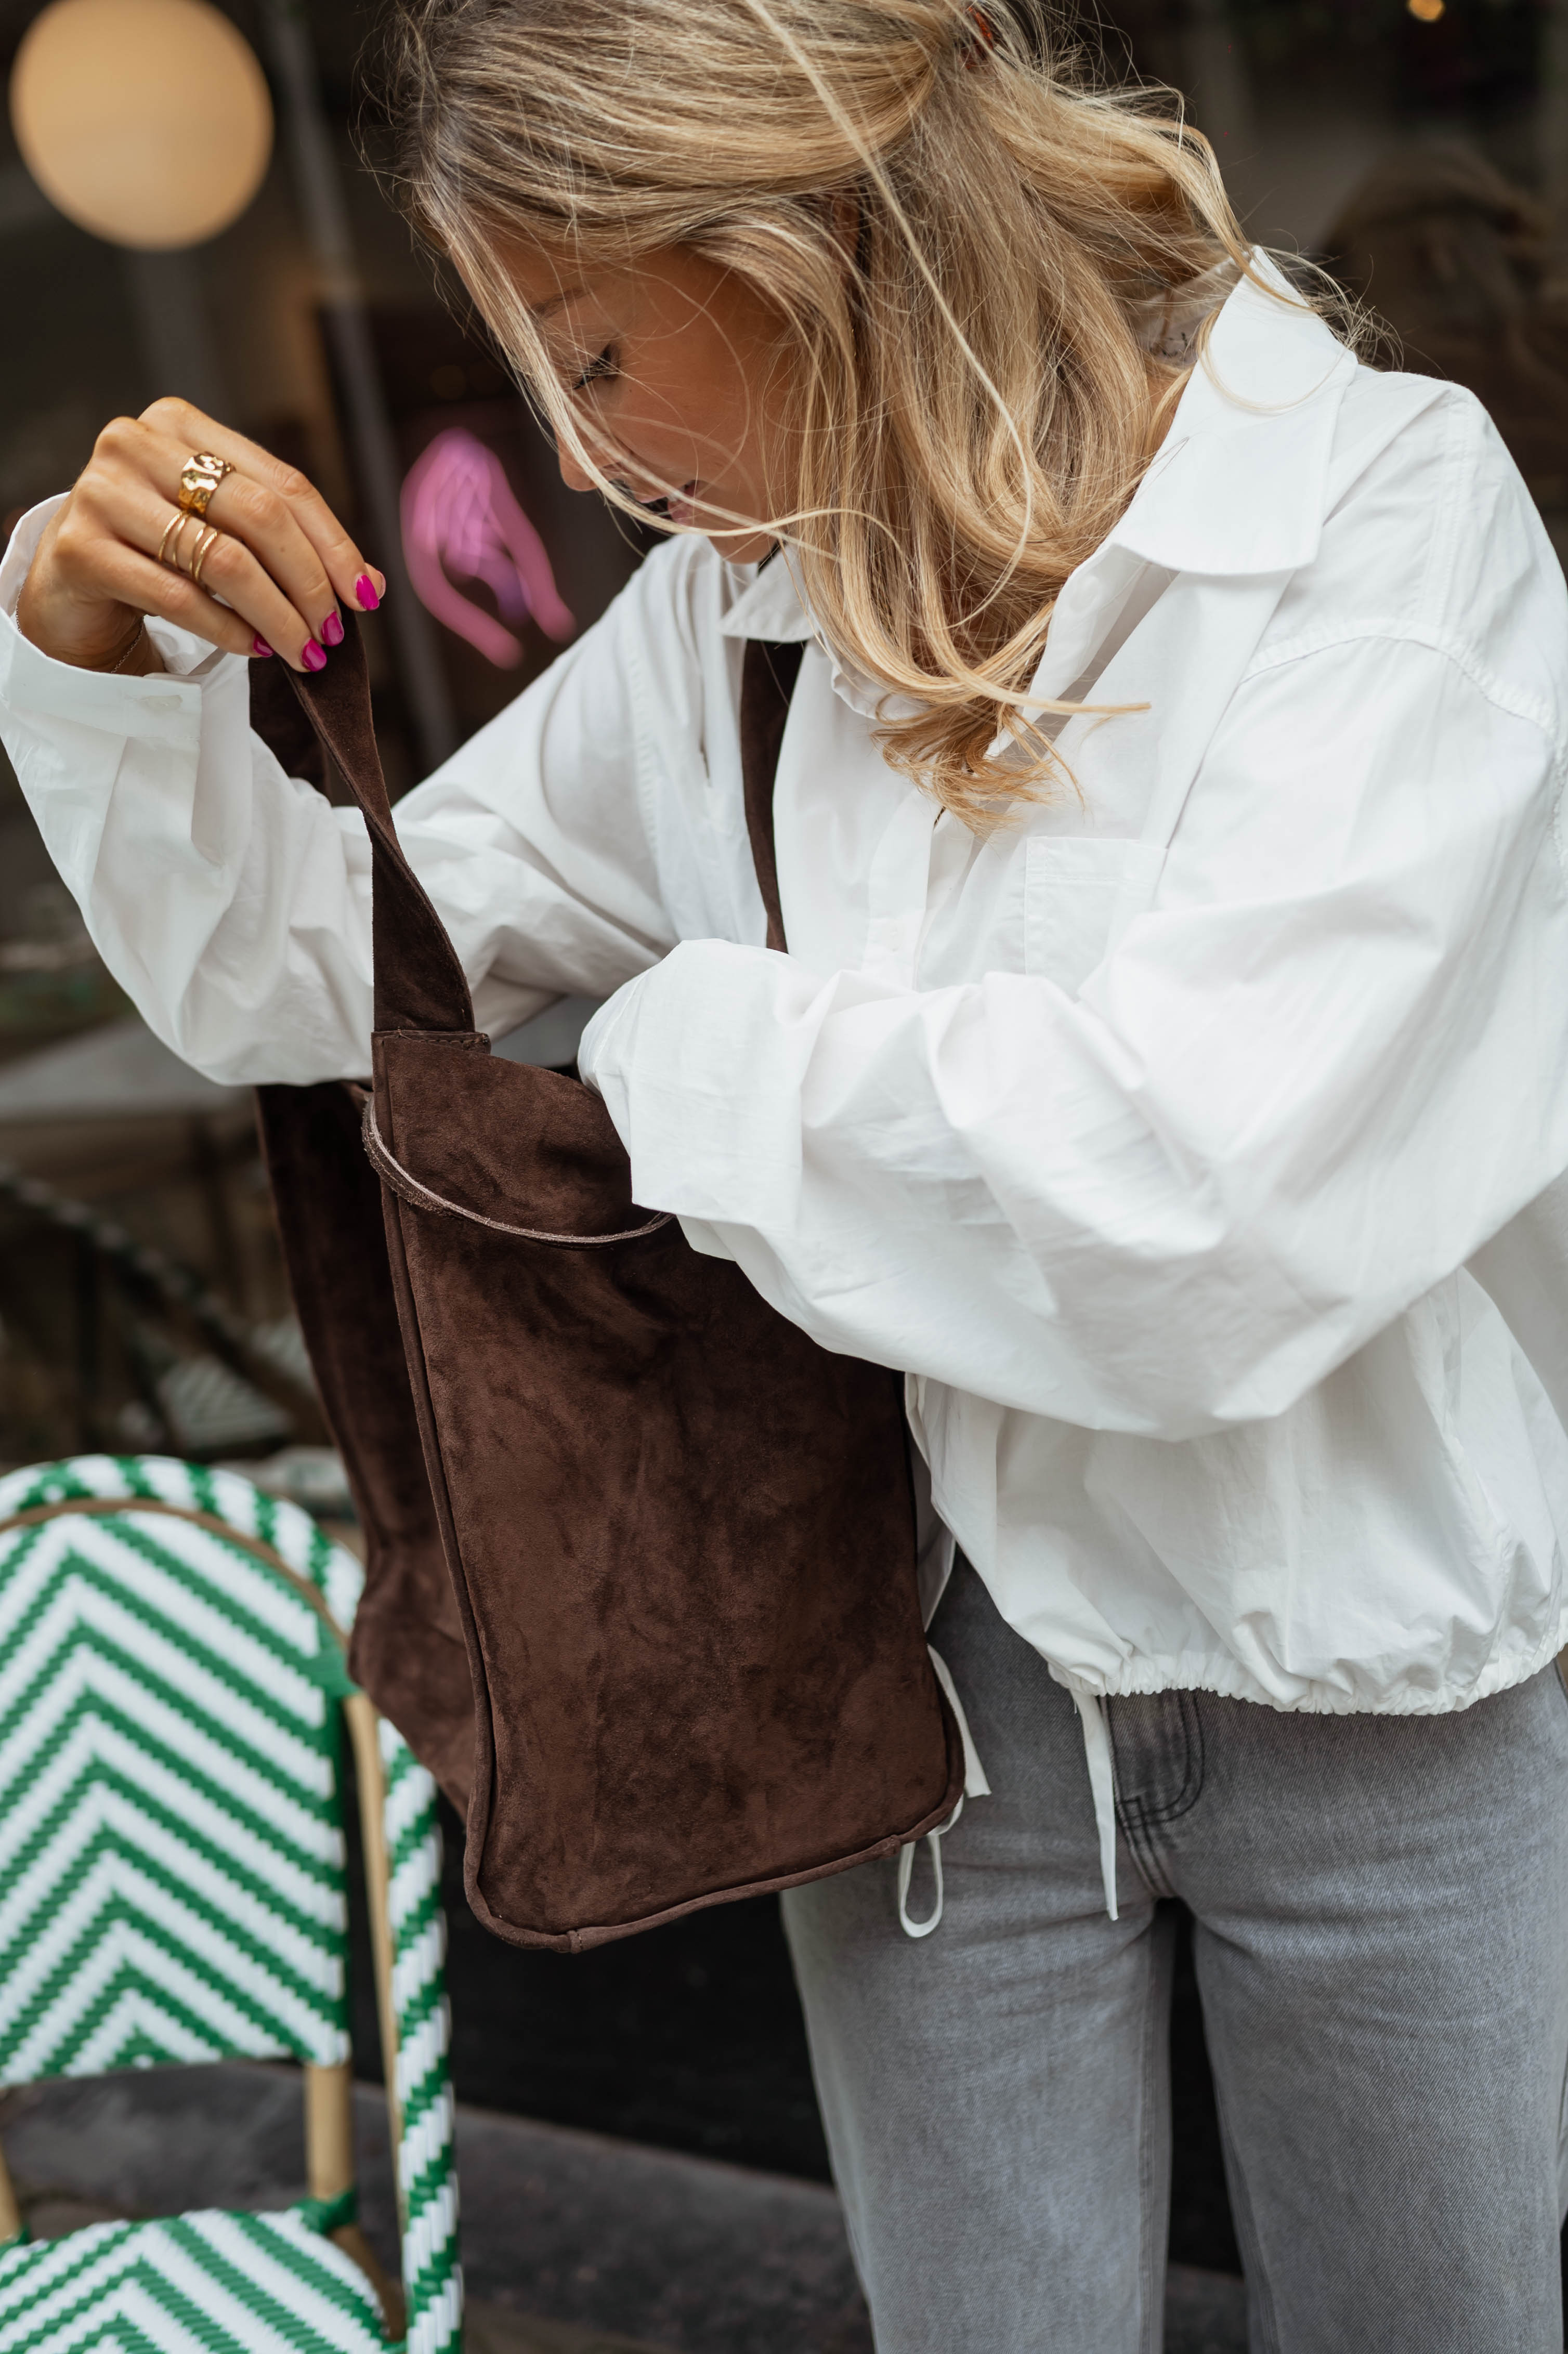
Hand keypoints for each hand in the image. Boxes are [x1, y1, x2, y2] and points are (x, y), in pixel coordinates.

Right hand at [16, 397, 386, 674]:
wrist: (71, 584)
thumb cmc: (157, 552)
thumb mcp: (224, 533)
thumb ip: (289, 544)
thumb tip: (371, 583)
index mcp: (181, 425)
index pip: (282, 484)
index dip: (333, 543)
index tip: (365, 595)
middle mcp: (136, 444)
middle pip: (258, 516)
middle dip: (308, 583)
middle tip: (332, 634)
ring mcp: (102, 493)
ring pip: (222, 559)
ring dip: (277, 615)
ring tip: (304, 652)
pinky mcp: (81, 549)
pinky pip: (179, 596)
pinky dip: (229, 630)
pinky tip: (257, 650)